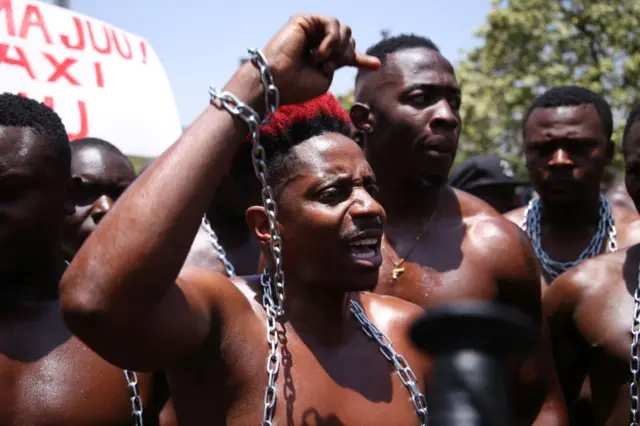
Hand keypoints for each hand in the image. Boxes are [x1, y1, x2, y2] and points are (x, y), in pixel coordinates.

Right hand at [263, 14, 379, 104]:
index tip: (376, 65)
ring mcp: (309, 29)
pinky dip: (331, 40)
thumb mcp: (326, 78)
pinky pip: (332, 23)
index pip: (346, 53)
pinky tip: (320, 54)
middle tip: (329, 67)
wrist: (276, 83)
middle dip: (345, 54)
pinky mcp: (303, 20)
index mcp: (321, 57)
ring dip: (338, 48)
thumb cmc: (297, 86)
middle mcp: (315, 41)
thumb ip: (340, 62)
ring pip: (344, 29)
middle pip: (349, 38)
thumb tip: (352, 50)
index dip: (360, 58)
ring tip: (322, 61)